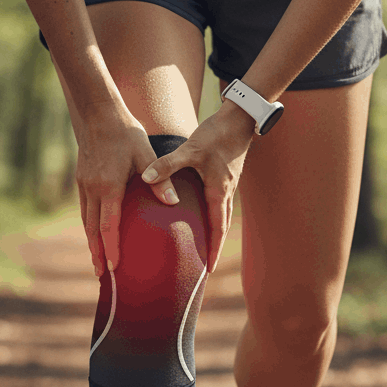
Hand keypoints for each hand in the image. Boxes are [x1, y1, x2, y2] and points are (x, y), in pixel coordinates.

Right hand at [74, 103, 181, 276]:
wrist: (98, 113)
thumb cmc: (126, 133)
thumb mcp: (146, 154)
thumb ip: (159, 179)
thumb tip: (173, 203)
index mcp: (109, 186)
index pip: (108, 226)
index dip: (110, 248)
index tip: (113, 267)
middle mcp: (92, 189)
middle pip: (93, 230)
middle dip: (96, 254)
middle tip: (101, 275)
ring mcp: (84, 185)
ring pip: (86, 221)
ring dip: (91, 242)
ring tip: (96, 260)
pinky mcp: (82, 179)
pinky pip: (84, 209)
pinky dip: (89, 225)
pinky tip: (94, 233)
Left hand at [140, 103, 256, 272]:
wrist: (240, 118)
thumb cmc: (217, 133)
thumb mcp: (191, 149)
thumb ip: (167, 165)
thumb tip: (145, 178)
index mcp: (218, 191)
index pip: (217, 228)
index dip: (213, 249)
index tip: (209, 269)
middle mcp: (226, 192)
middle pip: (221, 226)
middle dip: (214, 247)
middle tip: (207, 266)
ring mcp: (228, 185)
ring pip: (221, 215)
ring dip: (215, 233)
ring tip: (204, 247)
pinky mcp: (226, 177)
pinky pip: (219, 203)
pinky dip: (213, 216)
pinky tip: (201, 216)